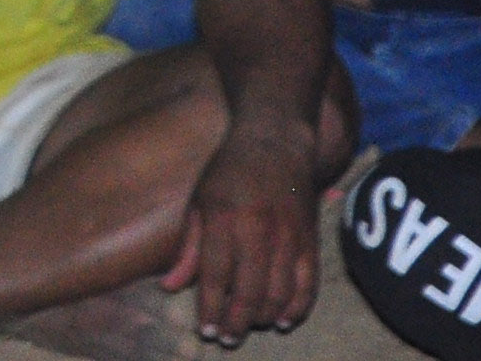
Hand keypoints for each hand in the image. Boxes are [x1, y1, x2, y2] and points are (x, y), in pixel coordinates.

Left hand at [162, 112, 324, 340]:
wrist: (275, 143)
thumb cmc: (227, 172)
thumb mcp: (198, 202)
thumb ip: (187, 248)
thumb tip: (168, 287)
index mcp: (223, 219)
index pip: (215, 276)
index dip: (210, 308)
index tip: (205, 330)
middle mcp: (258, 231)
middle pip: (249, 292)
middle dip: (237, 322)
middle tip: (227, 339)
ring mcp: (289, 237)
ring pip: (279, 294)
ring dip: (264, 319)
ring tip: (249, 328)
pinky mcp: (311, 240)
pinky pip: (308, 285)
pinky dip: (297, 308)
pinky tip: (283, 320)